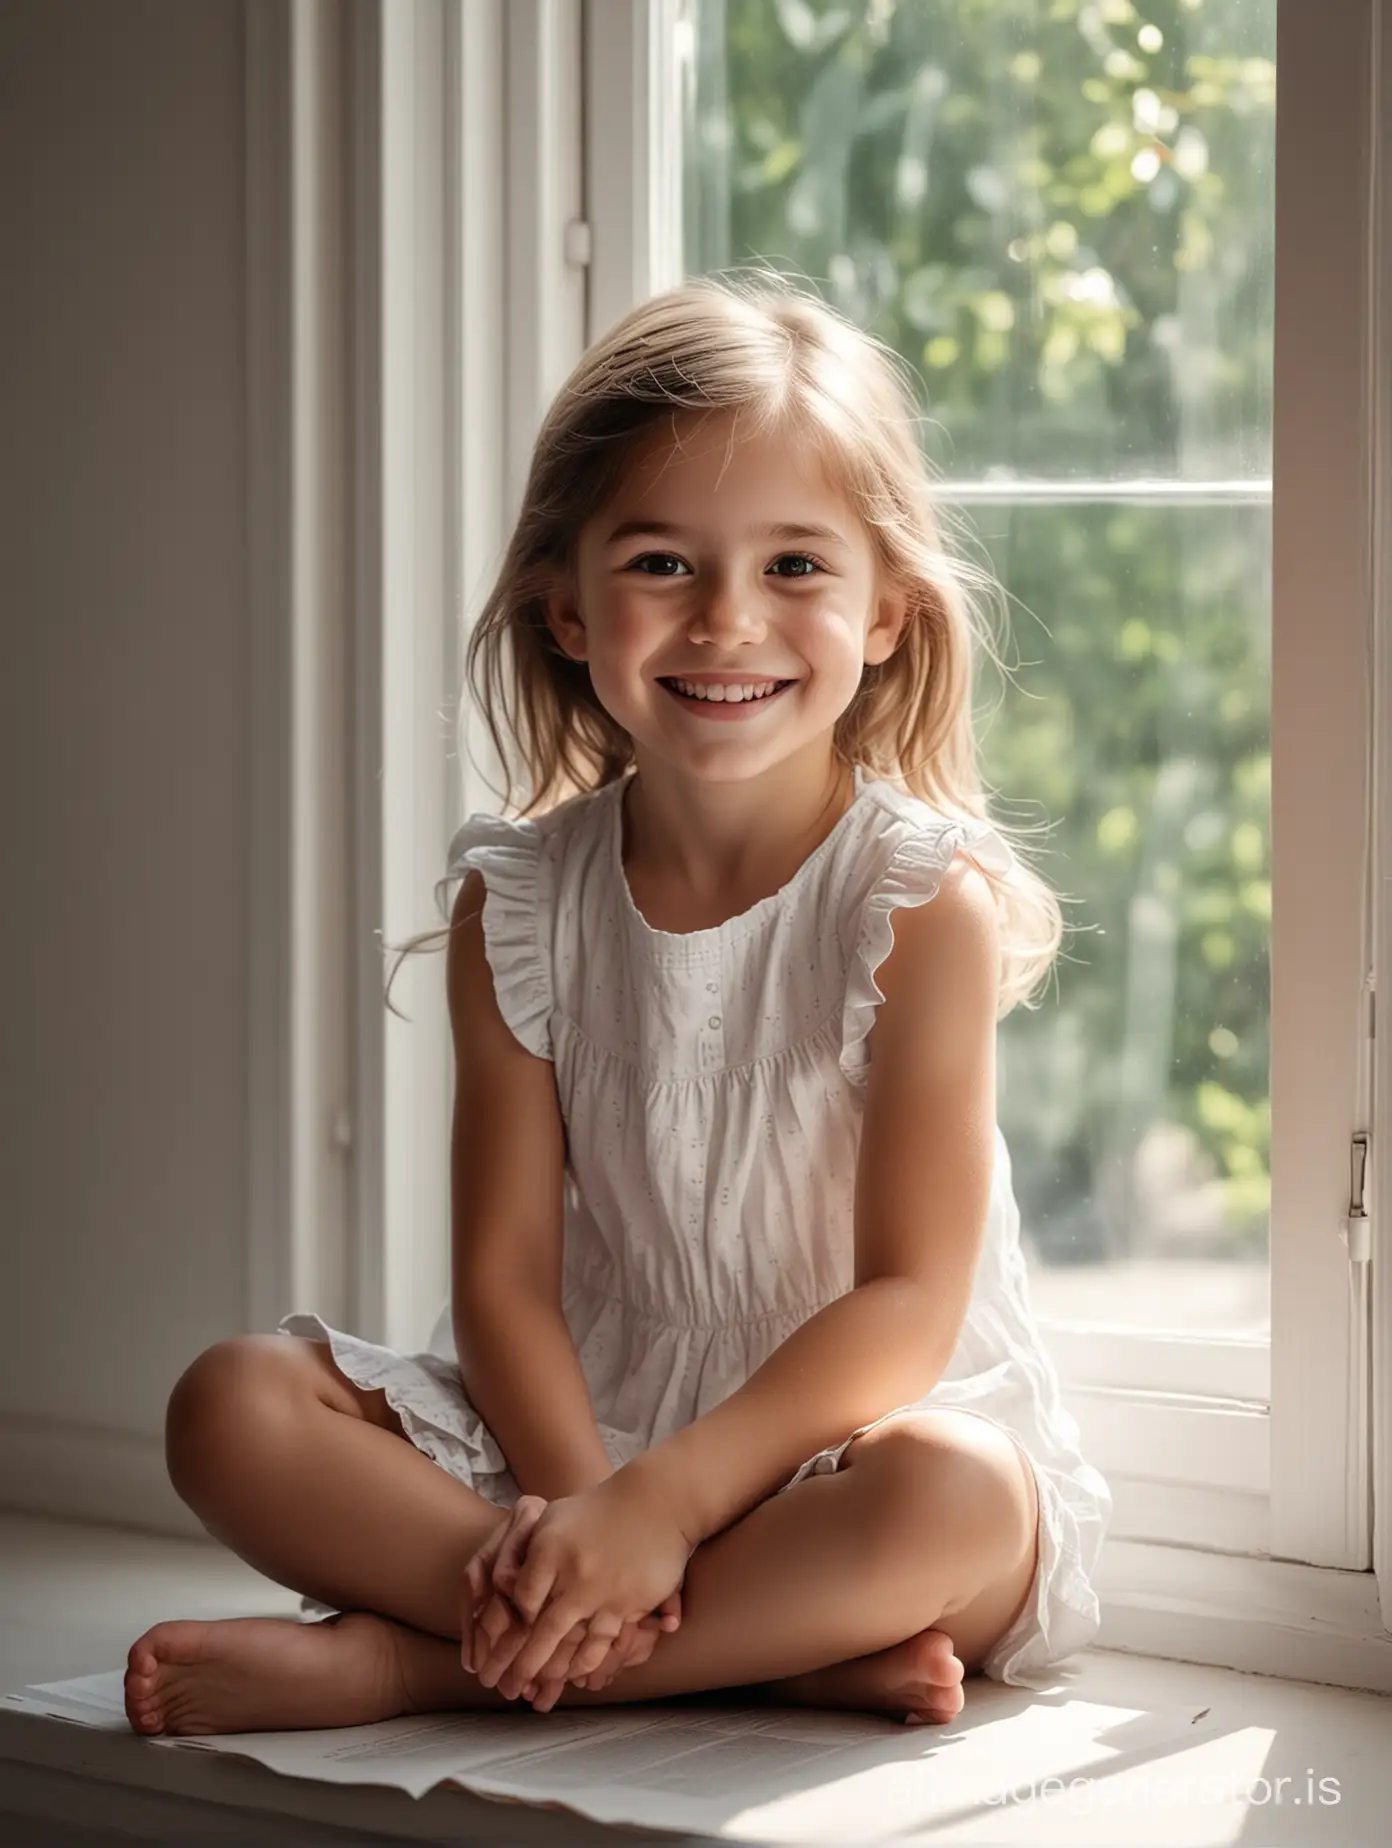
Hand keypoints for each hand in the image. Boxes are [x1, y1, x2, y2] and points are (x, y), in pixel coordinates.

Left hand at [474, 1472, 692, 1697]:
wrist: (654, 1503)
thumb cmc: (597, 1510)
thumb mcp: (552, 1517)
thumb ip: (526, 1550)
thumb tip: (499, 1584)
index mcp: (550, 1549)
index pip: (520, 1600)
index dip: (508, 1626)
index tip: (500, 1642)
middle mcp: (573, 1574)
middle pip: (540, 1633)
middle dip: (520, 1667)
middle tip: (505, 1689)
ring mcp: (602, 1593)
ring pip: (571, 1647)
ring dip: (553, 1675)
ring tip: (538, 1695)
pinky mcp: (628, 1605)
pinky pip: (604, 1644)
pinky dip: (588, 1665)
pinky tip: (577, 1678)